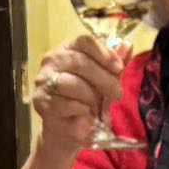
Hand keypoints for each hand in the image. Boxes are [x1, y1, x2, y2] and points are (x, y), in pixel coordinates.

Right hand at [30, 34, 128, 155]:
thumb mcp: (106, 79)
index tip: (118, 68)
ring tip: (97, 105)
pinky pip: (66, 103)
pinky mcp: (41, 101)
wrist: (70, 126)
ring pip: (71, 83)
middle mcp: (52, 60)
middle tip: (118, 93)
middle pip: (79, 62)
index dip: (103, 53)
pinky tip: (86, 113)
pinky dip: (81, 109)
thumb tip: (128, 45)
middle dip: (103, 79)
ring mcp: (43, 80)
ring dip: (90, 96)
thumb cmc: (88, 98)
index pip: (84, 41)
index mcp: (69, 49)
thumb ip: (116, 63)